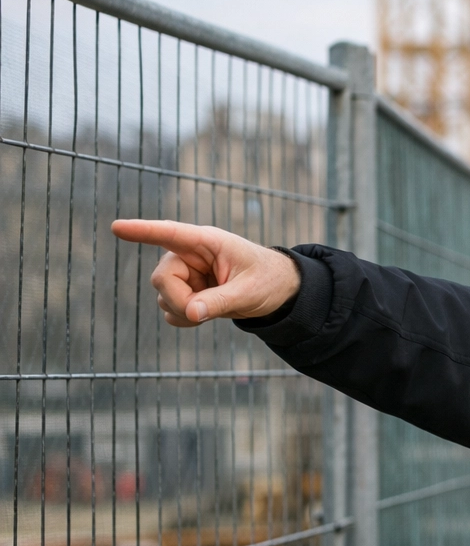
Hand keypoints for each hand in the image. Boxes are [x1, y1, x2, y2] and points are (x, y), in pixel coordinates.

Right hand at [110, 219, 302, 327]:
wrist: (277, 293)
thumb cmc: (268, 280)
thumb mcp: (250, 291)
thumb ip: (221, 301)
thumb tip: (191, 312)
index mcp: (207, 242)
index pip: (170, 233)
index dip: (143, 231)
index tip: (117, 227)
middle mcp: (190, 255)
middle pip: (162, 278)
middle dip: (179, 300)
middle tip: (204, 311)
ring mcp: (185, 274)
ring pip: (163, 296)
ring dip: (184, 310)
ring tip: (215, 308)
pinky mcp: (185, 292)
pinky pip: (169, 310)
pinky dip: (184, 318)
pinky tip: (205, 315)